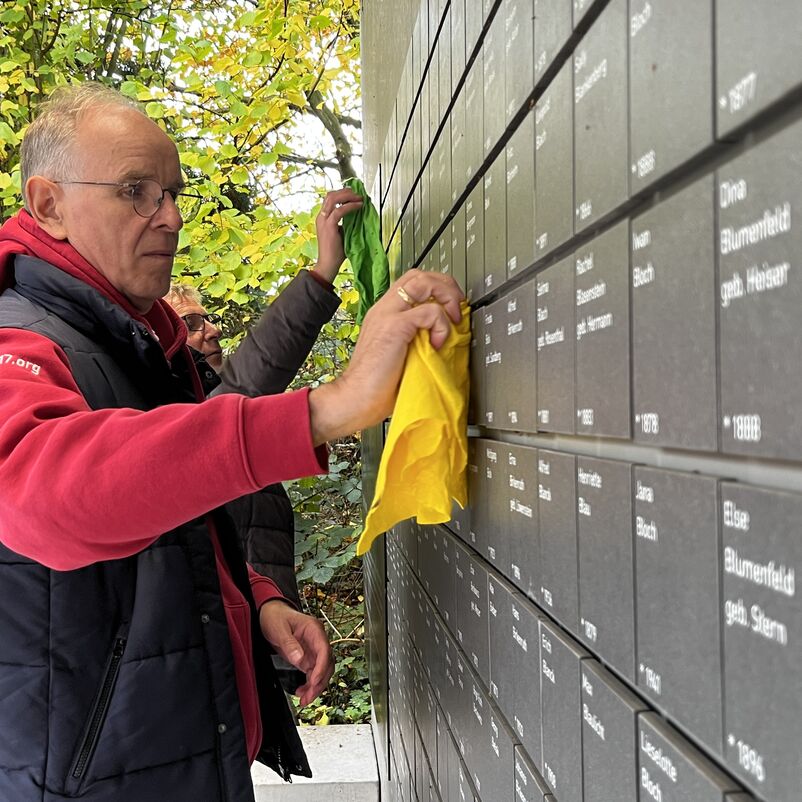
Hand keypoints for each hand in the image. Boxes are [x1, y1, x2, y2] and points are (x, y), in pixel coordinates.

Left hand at [259, 600, 333, 705]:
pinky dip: (309, 684)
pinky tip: (303, 692)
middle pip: (326, 664)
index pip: (324, 650)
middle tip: (308, 697)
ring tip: (304, 700)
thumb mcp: (278, 629)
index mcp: (314, 629)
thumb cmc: (275, 617)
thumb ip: (289, 644)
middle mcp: (317, 640)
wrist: (271, 614)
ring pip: (321, 671)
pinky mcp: (307, 657)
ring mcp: (313, 649)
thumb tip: (299, 659)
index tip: (314, 681)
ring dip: (315, 686)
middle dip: (319, 682)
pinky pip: (313, 673)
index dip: (321, 668)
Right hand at [308, 269, 464, 443]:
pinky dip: (441, 325)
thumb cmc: (376, 385)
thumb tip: (444, 339)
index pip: (413, 283)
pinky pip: (428, 311)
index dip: (437, 290)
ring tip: (452, 320)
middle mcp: (384, 308)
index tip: (451, 310)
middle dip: (446, 287)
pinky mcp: (394, 327)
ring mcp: (387, 314)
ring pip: (422, 282)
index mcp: (385, 314)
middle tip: (457, 310)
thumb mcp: (402, 355)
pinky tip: (438, 344)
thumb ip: (417, 340)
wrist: (355, 398)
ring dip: (446, 298)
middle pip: (419, 275)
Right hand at [314, 187, 362, 282]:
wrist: (328, 264)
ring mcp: (323, 221)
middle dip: (346, 191)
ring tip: (359, 198)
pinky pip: (340, 211)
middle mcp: (321, 217)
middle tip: (358, 194)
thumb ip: (346, 223)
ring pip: (333, 199)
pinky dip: (350, 206)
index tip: (354, 194)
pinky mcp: (329, 226)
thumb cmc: (336, 252)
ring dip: (348, 196)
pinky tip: (359, 206)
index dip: (342, 193)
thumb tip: (357, 214)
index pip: (330, 198)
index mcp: (323, 218)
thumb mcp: (342, 233)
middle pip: (330, 195)